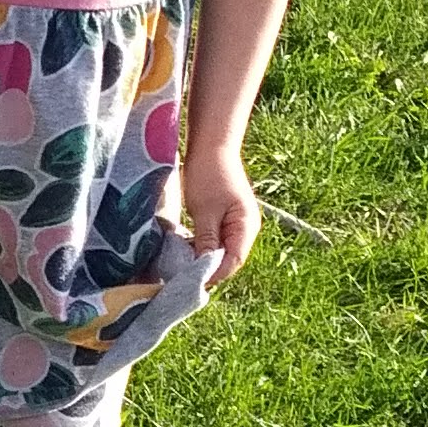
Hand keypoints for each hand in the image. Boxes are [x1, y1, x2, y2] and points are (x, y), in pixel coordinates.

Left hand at [181, 146, 261, 285]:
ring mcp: (237, 224)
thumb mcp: (204, 211)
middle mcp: (246, 229)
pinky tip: (186, 250)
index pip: (233, 262)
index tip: (188, 281)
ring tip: (181, 265)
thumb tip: (203, 268)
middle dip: (208, 269)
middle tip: (181, 276)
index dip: (213, 274)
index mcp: (246, 227)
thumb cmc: (208, 175)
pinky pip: (217, 241)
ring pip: (222, 252)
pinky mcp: (226, 220)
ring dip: (204, 259)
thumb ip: (207, 241)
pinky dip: (203, 247)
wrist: (211, 146)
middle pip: (229, 260)